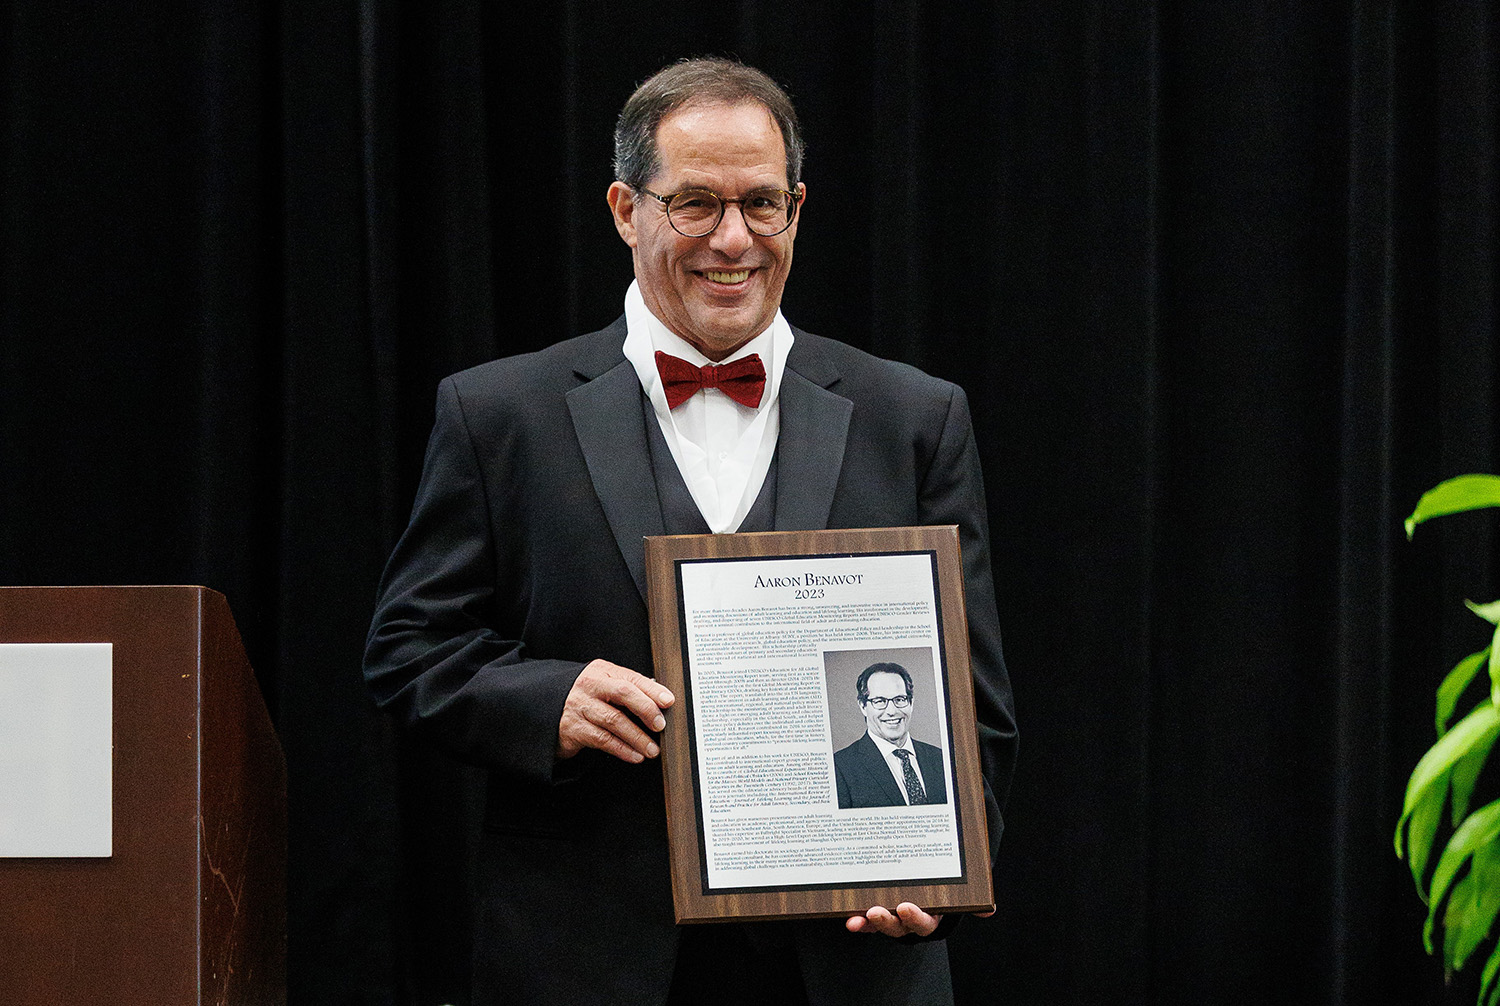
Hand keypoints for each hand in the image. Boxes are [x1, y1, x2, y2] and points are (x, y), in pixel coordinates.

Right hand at [556, 659, 674, 763]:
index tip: (669, 701)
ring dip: (637, 737)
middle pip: (623, 693)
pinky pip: (602, 740)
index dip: (652, 690)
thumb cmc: (583, 698)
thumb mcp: (602, 686)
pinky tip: (635, 756)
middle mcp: (589, 686)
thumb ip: (627, 688)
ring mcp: (579, 707)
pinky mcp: (573, 729)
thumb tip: (658, 696)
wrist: (543, 710)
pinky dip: (622, 749)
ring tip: (652, 749)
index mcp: (601, 672)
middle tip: (660, 725)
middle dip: (646, 709)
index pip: (631, 678)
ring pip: (614, 720)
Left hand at [845, 904, 994, 937]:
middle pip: (898, 926)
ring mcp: (892, 918)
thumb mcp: (959, 893)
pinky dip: (858, 921)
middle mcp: (909, 922)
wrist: (932, 888)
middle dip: (887, 920)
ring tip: (857, 919)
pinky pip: (865, 920)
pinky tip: (849, 919)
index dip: (915, 917)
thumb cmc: (944, 891)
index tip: (907, 907)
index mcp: (931, 917)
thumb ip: (972, 901)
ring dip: (868, 923)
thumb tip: (989, 910)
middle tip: (877, 911)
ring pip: (880, 924)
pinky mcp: (876, 914)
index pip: (924, 922)